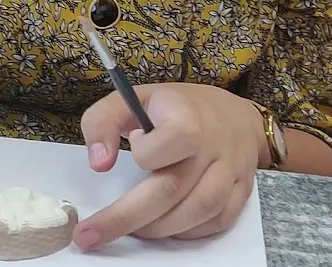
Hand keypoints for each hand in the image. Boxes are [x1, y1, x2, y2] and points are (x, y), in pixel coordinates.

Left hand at [75, 83, 264, 249]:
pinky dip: (185, 233)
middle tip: (91, 234)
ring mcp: (231, 173)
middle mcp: (214, 147)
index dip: (145, 152)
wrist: (235, 117)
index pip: (171, 140)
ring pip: (195, 213)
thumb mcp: (135, 98)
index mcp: (189, 118)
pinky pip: (215, 224)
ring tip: (131, 229)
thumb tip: (98, 163)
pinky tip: (164, 228)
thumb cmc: (178, 109)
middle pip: (172, 189)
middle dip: (126, 217)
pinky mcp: (241, 194)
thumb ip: (104, 121)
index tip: (135, 143)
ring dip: (156, 229)